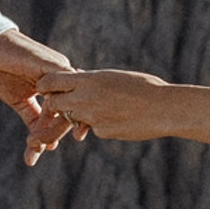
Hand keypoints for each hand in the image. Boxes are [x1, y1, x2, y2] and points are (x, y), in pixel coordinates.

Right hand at [0, 28, 81, 164]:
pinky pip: (59, 91)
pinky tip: (40, 124)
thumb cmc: (1, 70)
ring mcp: (59, 69)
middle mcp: (63, 75)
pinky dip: (52, 110)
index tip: (50, 148)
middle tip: (45, 148)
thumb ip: (34, 118)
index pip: (69, 109)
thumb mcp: (20, 100)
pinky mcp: (52, 65)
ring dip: (55, 125)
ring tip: (40, 141)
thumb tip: (46, 145)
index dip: (64, 130)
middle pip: (72, 108)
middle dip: (59, 132)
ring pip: (68, 102)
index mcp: (57, 83)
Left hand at [32, 65, 174, 141]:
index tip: (48, 87)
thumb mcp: (114, 77)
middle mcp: (85, 98)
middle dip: (57, 104)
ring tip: (104, 107)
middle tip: (65, 102)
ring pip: (73, 118)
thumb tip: (77, 77)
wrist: (163, 108)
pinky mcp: (102, 132)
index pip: (50, 81)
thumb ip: (93, 79)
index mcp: (88, 80)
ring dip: (80, 115)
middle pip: (54, 104)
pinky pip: (94, 128)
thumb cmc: (144, 86)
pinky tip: (121, 119)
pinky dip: (102, 124)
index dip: (46, 85)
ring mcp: (92, 117)